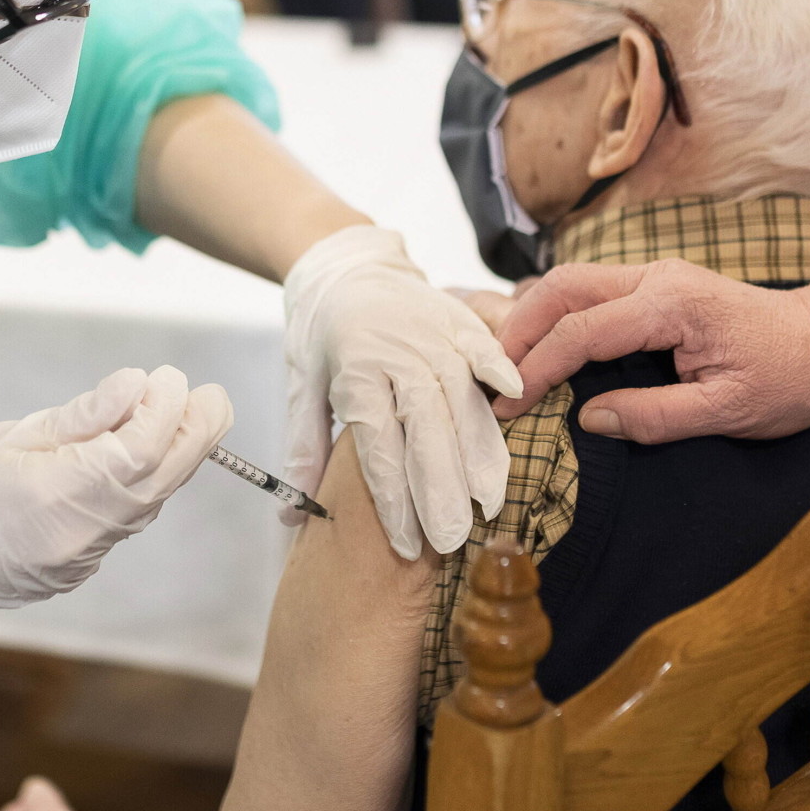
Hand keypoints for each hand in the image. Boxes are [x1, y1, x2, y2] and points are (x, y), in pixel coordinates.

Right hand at [0, 366, 233, 628]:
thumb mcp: (15, 437)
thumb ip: (83, 416)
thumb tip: (137, 385)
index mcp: (61, 492)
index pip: (142, 447)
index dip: (167, 409)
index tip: (170, 377)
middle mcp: (84, 531)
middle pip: (163, 478)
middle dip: (196, 433)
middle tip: (212, 396)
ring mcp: (86, 556)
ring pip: (151, 501)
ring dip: (175, 457)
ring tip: (182, 417)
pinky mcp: (83, 566)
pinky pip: (129, 520)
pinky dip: (145, 484)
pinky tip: (145, 457)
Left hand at [284, 226, 523, 558]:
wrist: (340, 265)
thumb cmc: (321, 337)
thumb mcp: (302, 389)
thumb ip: (305, 451)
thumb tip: (292, 518)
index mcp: (353, 375)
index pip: (378, 447)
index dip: (394, 499)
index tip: (409, 545)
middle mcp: (393, 355)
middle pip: (423, 428)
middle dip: (440, 488)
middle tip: (454, 538)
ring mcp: (427, 333)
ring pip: (458, 396)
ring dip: (477, 449)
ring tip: (489, 499)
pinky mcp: (454, 317)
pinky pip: (480, 343)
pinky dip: (498, 366)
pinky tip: (518, 395)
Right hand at [495, 259, 809, 441]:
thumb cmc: (790, 377)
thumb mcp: (729, 412)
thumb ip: (655, 416)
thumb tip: (589, 420)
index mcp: (671, 304)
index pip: (581, 332)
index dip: (535, 370)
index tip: (504, 407)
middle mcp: (656, 277)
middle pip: (561, 288)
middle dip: (515, 331)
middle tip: (488, 380)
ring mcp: (654, 277)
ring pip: (570, 283)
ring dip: (530, 321)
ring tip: (504, 368)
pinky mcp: (655, 288)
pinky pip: (589, 293)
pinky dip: (554, 317)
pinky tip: (538, 350)